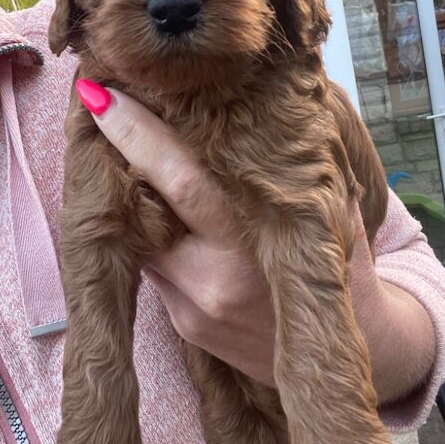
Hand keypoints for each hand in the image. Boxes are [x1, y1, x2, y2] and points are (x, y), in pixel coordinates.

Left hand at [80, 83, 435, 399]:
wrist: (353, 348)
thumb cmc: (339, 263)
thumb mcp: (330, 209)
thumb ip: (293, 167)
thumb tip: (261, 100)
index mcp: (250, 245)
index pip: (180, 181)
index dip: (137, 137)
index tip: (100, 95)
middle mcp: (212, 280)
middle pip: (144, 209)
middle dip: (115, 157)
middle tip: (92, 106)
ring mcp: (192, 307)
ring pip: (142, 239)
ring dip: (130, 198)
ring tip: (124, 151)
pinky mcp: (183, 326)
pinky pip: (155, 267)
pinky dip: (150, 235)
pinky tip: (157, 212)